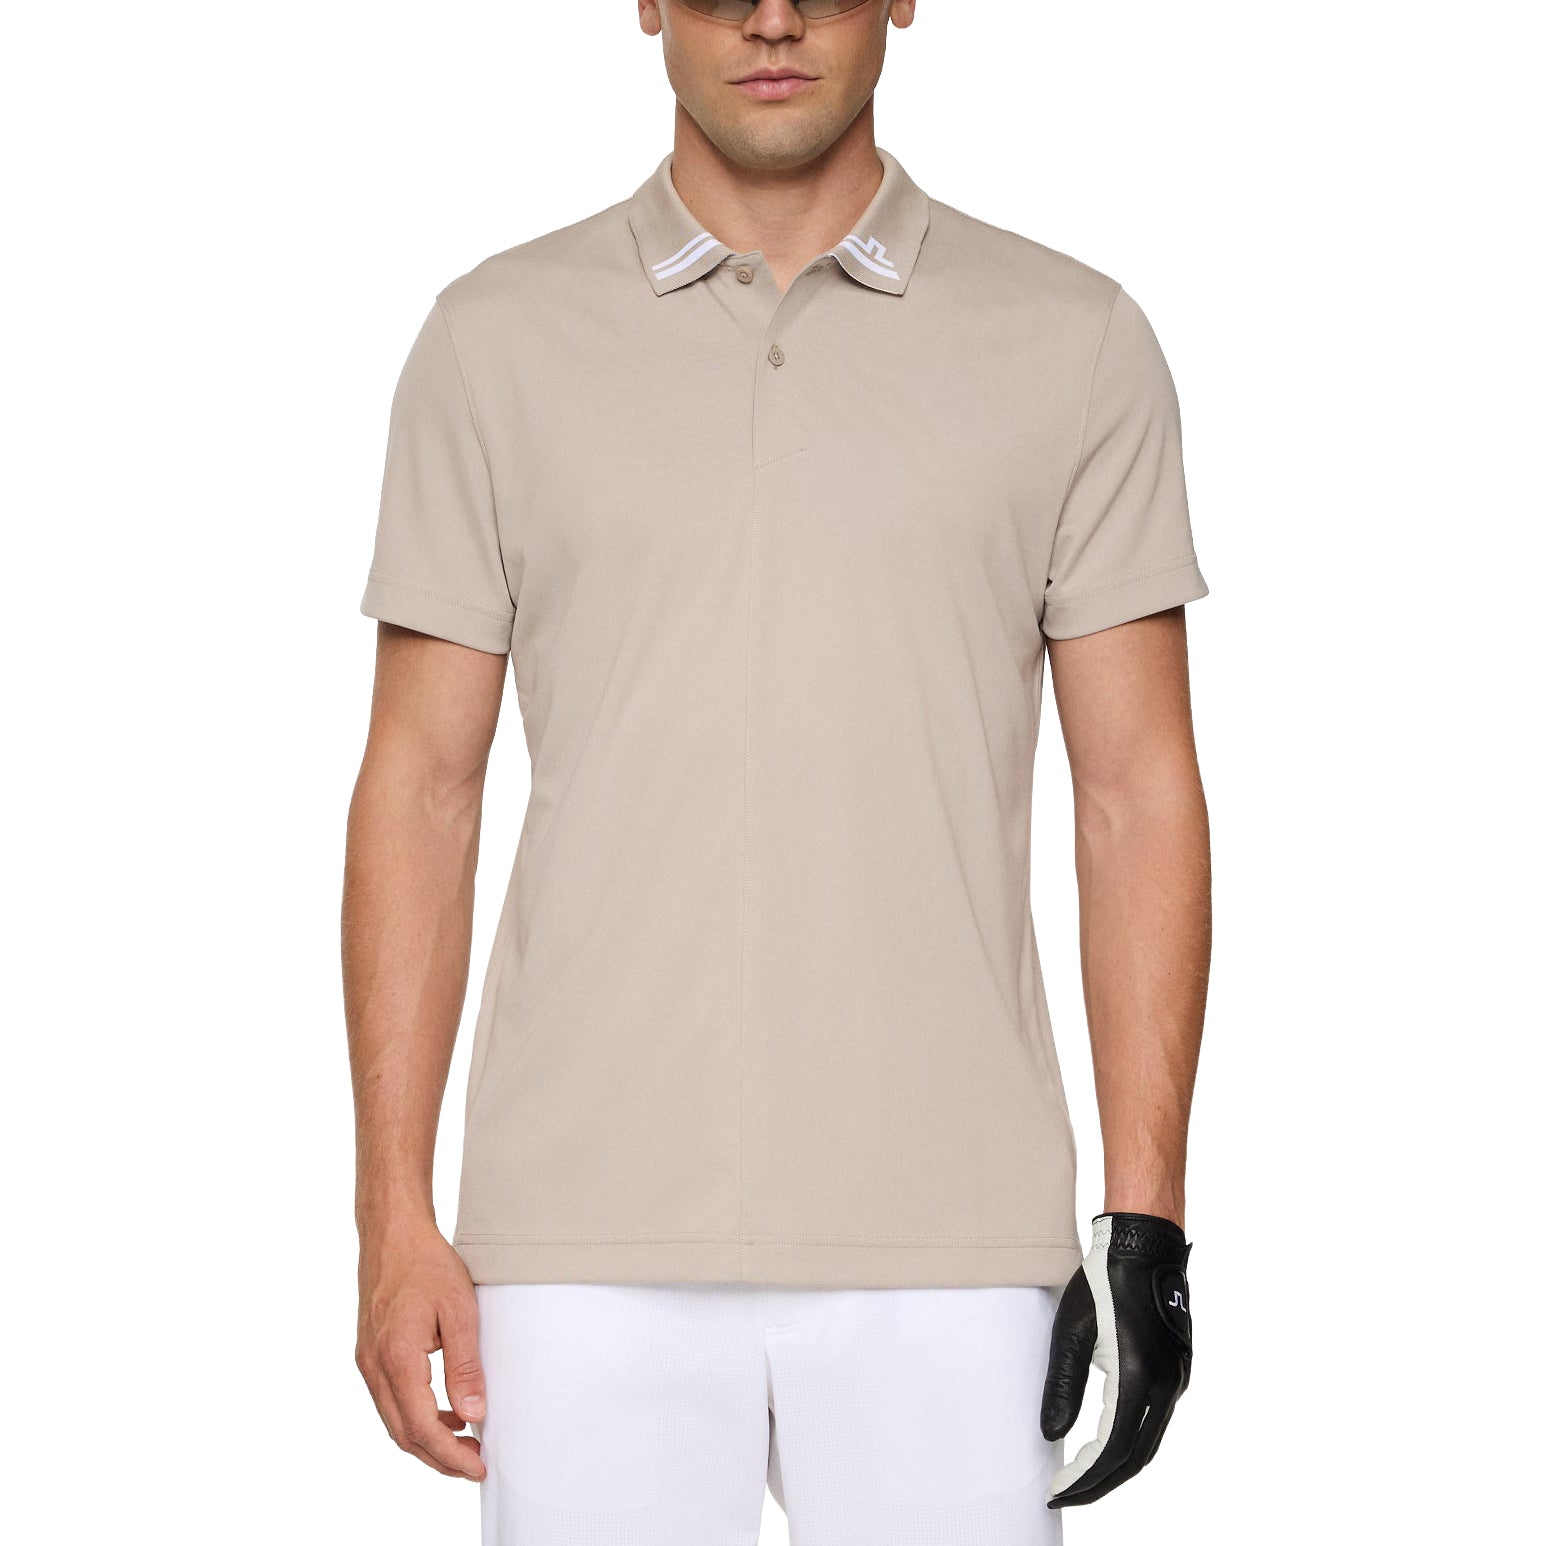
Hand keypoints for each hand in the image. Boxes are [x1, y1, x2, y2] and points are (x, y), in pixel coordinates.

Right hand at [355, 1222, 487, 1480]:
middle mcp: (374, 1367)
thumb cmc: (426, 1264)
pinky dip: (415, 1416)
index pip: (421, 1427)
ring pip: (394, 1421)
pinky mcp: (370, 1355)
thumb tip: (473, 1414)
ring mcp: (367, 1362)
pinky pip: (390, 1401)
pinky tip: (445, 1412)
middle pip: (404, 1434)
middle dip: (439, 1458)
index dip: (450, 1455)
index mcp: (396, 1358)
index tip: (478, 1466)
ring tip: (465, 1443)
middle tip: (474, 1464)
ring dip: (427, 1439)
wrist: (392, 1234)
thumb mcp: (459, 1310)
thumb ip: (465, 1366)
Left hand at [1040, 1211, 1192, 1506]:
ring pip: (1149, 1441)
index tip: (1058, 1491)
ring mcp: (1177, 1379)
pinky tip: (1107, 1442)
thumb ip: (1063, 1386)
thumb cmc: (1103, 1281)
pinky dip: (1131, 1441)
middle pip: (1135, 1456)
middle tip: (1067, 1493)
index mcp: (1139, 1378)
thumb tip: (1051, 1433)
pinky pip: (1155, 1420)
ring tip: (1083, 1476)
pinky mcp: (1178, 1370)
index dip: (1085, 1477)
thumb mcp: (1071, 1331)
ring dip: (1117, 1465)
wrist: (1144, 1245)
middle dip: (1101, 1482)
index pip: (1112, 1449)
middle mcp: (1166, 1386)